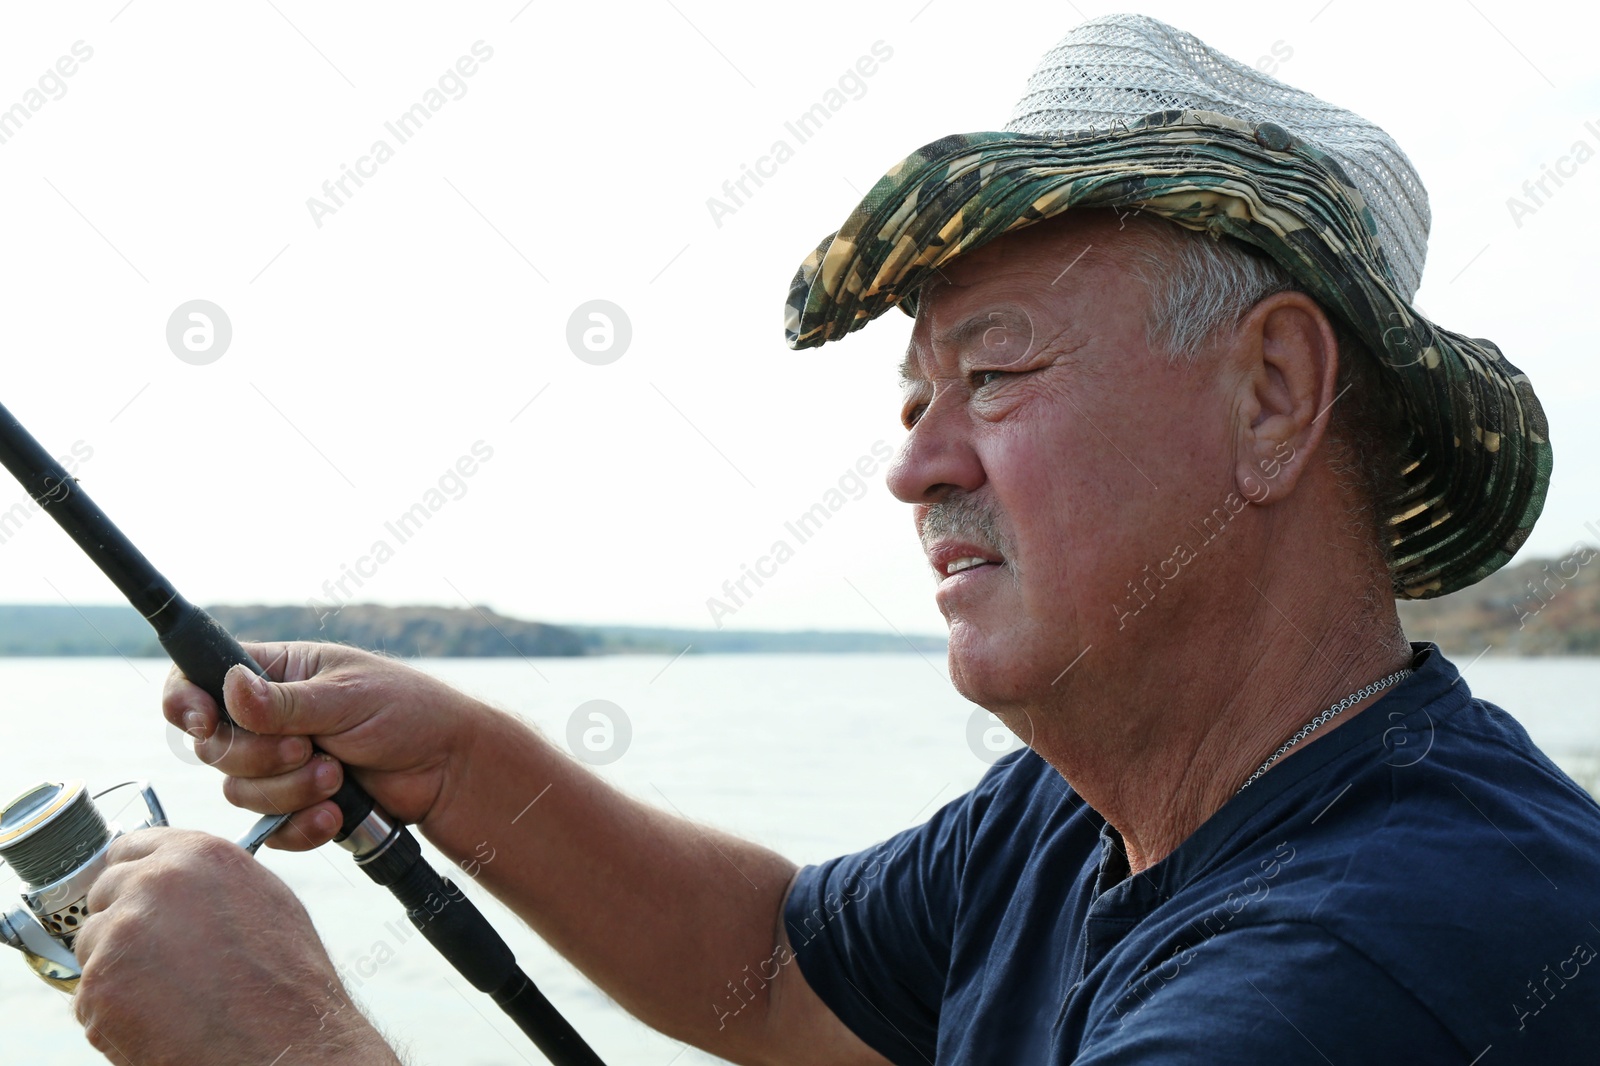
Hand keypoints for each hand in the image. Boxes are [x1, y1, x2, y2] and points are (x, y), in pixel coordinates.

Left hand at [74, 828, 395, 1064]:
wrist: (284, 1043)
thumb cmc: (284, 980)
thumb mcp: (264, 900)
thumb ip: (211, 878)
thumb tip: (178, 876)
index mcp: (199, 854)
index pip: (131, 846)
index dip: (132, 875)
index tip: (133, 895)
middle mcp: (155, 882)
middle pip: (104, 892)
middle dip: (122, 922)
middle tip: (157, 957)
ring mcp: (122, 932)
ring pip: (92, 945)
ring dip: (116, 967)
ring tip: (168, 994)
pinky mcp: (99, 984)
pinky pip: (89, 994)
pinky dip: (113, 1011)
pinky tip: (160, 1019)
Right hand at [162, 642, 486, 850]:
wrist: (450, 768)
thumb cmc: (409, 713)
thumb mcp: (347, 698)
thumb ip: (284, 702)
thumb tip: (229, 687)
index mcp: (275, 672)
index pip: (199, 678)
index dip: (186, 702)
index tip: (203, 722)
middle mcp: (268, 718)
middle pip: (214, 747)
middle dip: (259, 756)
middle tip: (307, 749)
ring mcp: (279, 765)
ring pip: (239, 791)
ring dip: (288, 791)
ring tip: (338, 776)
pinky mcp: (296, 807)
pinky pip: (270, 829)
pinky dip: (300, 826)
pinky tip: (334, 816)